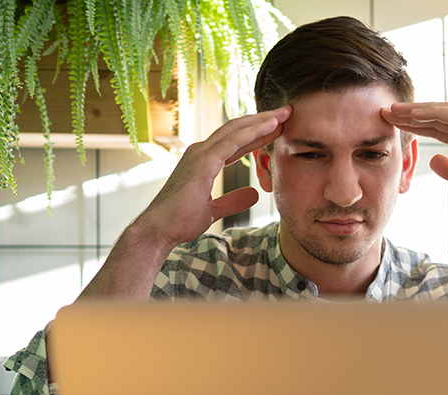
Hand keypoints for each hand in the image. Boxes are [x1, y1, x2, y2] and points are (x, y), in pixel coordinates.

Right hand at [133, 107, 291, 250]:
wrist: (160, 229)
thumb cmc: (180, 220)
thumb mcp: (214, 210)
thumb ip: (233, 200)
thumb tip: (254, 194)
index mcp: (204, 160)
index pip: (235, 141)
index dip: (257, 133)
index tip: (279, 128)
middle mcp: (201, 151)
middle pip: (238, 129)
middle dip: (263, 119)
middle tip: (287, 112)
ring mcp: (201, 154)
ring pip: (237, 129)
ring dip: (262, 120)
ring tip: (285, 113)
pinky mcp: (203, 161)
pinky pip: (233, 141)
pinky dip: (253, 131)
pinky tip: (271, 125)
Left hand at [381, 103, 447, 221]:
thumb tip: (433, 161)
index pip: (441, 126)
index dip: (417, 124)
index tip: (393, 124)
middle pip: (440, 116)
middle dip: (412, 113)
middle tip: (386, 111)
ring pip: (446, 112)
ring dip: (419, 111)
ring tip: (395, 111)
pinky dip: (435, 115)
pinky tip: (415, 116)